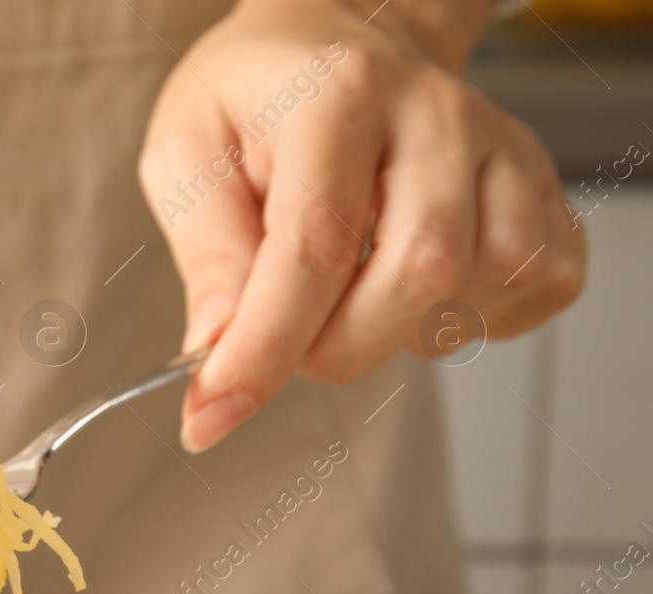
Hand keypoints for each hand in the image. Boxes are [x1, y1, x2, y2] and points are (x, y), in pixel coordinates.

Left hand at [140, 0, 585, 451]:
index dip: (266, 348)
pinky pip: (537, 285)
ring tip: (350, 295)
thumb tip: (218, 348)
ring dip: (402, 331)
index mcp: (336, 97)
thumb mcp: (187, 154)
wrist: (333, 44)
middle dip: (337, 346)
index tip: (212, 414)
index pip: (316, 244)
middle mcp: (435, 115)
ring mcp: (500, 148)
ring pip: (486, 286)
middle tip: (286, 341)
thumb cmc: (254, 101)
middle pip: (421, 272)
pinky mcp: (540, 186)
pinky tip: (413, 292)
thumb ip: (206, 251)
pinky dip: (476, 318)